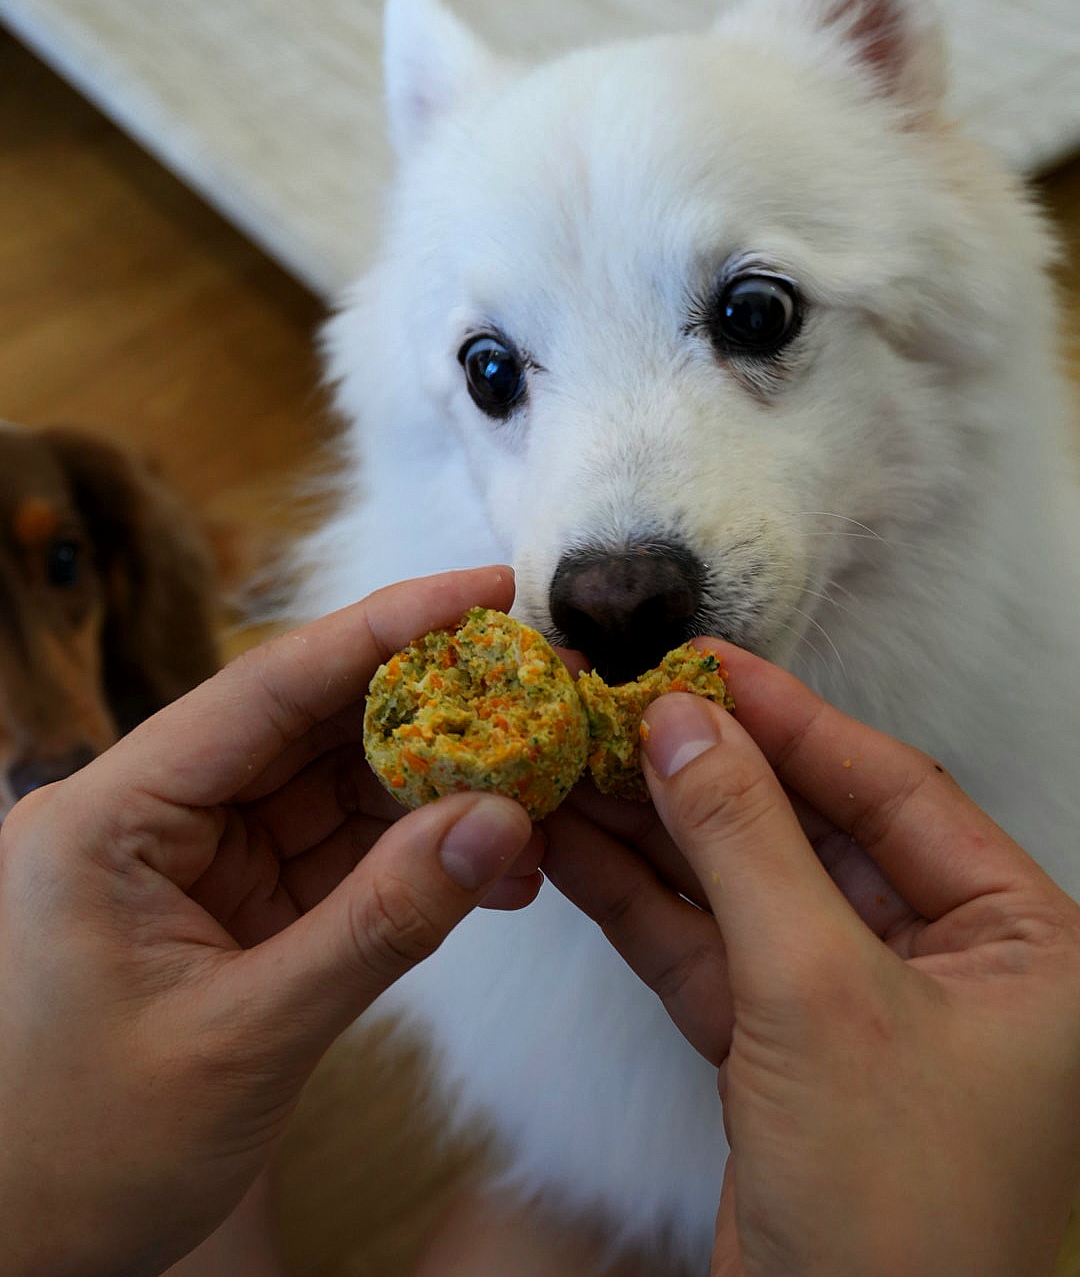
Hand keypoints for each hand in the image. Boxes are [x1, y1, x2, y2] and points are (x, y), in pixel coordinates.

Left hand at [0, 566, 541, 1276]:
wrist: (25, 1254)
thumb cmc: (87, 1153)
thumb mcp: (245, 1037)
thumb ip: (379, 924)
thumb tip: (504, 823)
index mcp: (109, 817)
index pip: (262, 688)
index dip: (382, 628)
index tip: (484, 589)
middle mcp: (149, 815)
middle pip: (306, 724)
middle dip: (428, 705)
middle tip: (537, 683)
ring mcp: (193, 859)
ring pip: (332, 786)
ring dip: (435, 783)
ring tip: (537, 779)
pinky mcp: (231, 904)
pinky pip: (335, 852)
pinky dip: (412, 852)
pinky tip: (490, 857)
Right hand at [543, 648, 1079, 1276]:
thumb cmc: (899, 1210)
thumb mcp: (820, 996)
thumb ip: (745, 844)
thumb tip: (682, 724)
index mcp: (1021, 939)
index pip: (891, 788)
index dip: (789, 718)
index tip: (699, 663)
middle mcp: (951, 963)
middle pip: (809, 830)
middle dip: (708, 775)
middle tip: (618, 708)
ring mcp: (859, 1008)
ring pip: (748, 888)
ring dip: (658, 833)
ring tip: (572, 763)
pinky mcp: (786, 1054)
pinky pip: (712, 952)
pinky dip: (644, 906)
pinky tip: (574, 849)